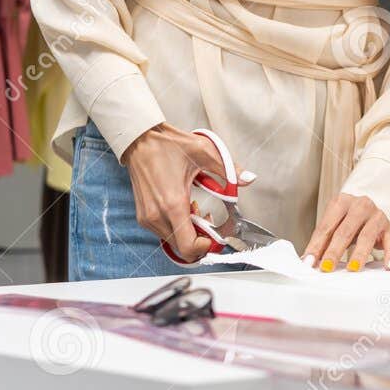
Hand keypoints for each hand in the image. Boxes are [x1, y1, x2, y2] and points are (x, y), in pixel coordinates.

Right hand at [122, 123, 224, 263]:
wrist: (141, 141)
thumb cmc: (168, 145)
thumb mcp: (205, 152)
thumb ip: (229, 169)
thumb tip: (249, 179)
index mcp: (173, 203)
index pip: (188, 246)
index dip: (205, 247)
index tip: (214, 236)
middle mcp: (157, 215)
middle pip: (182, 248)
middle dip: (199, 238)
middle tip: (208, 220)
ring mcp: (147, 218)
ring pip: (172, 241)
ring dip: (188, 232)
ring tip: (195, 209)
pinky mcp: (143, 216)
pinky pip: (163, 233)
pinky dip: (176, 227)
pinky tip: (183, 207)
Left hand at [302, 193, 389, 272]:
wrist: (370, 208)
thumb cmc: (347, 220)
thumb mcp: (334, 225)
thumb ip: (322, 241)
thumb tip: (308, 261)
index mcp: (341, 202)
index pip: (326, 226)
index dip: (317, 245)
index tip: (309, 262)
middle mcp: (360, 205)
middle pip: (345, 230)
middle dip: (334, 251)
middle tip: (326, 267)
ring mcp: (376, 215)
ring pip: (367, 235)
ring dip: (359, 254)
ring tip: (352, 268)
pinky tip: (387, 267)